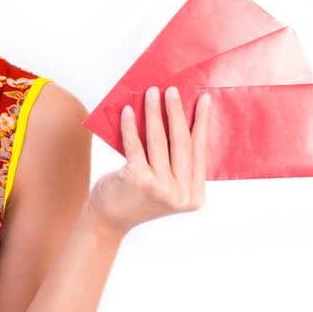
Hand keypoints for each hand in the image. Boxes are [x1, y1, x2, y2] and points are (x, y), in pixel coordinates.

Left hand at [86, 85, 209, 236]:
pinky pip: (135, 145)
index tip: (204, 100)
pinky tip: (127, 110)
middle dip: (177, 112)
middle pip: (181, 143)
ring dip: (154, 113)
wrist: (108, 221)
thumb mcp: (165, 186)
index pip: (201, 152)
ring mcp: (161, 189)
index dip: (202, 124)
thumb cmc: (136, 197)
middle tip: (173, 90)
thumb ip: (176, 164)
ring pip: (158, 141)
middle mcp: (181, 194)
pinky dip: (131, 125)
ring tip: (152, 93)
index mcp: (194, 196)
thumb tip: (178, 118)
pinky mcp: (138, 180)